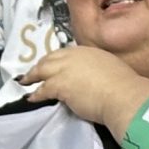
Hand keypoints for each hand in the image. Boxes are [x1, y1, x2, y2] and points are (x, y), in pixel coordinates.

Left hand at [22, 42, 148, 126]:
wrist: (123, 95)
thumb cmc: (123, 85)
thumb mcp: (109, 67)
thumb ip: (97, 68)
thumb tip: (93, 76)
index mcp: (88, 51)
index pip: (65, 53)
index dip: (55, 59)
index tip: (51, 64)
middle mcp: (74, 56)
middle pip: (50, 58)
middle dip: (40, 65)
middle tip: (33, 73)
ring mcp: (64, 69)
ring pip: (42, 70)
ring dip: (32, 77)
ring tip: (25, 82)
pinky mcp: (59, 85)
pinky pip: (42, 89)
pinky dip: (36, 94)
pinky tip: (31, 98)